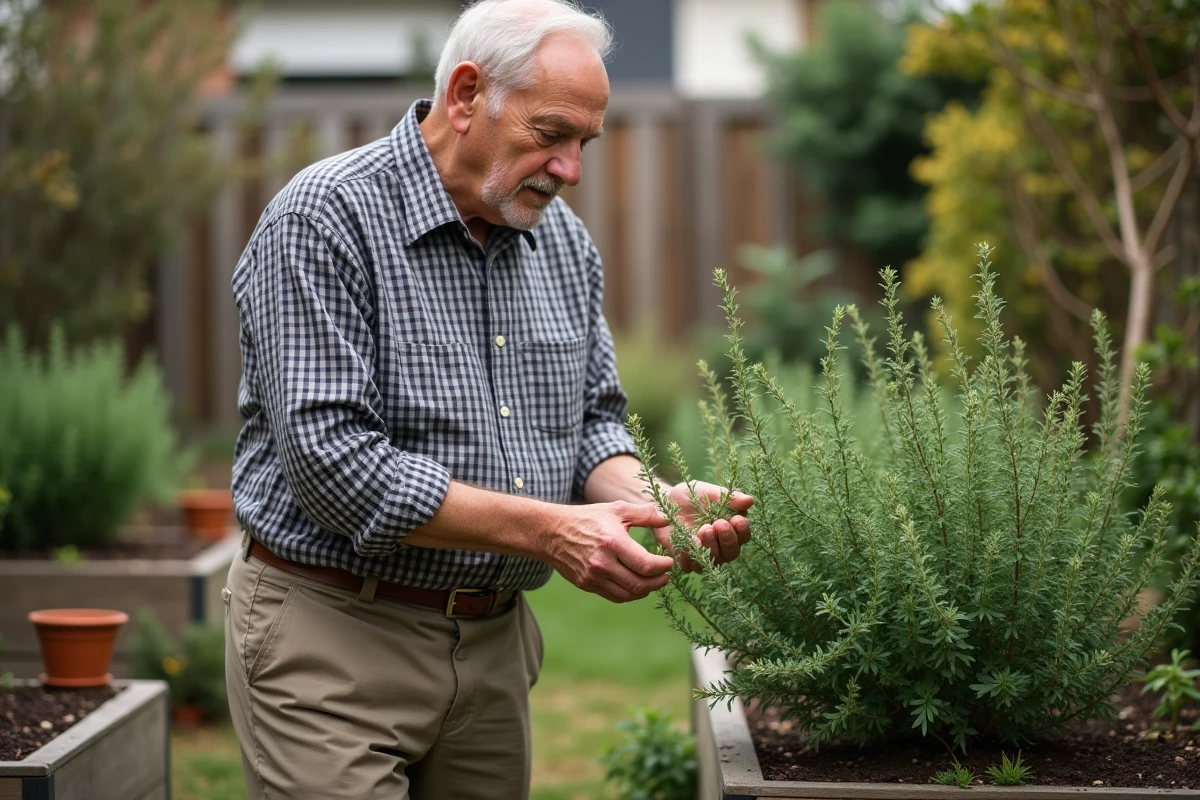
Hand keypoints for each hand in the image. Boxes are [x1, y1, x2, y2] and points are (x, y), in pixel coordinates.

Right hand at [543, 502, 675, 602]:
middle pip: (639, 584)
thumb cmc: (588, 518)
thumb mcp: (616, 509)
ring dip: (646, 591)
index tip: (669, 562)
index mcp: (612, 542)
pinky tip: (636, 584)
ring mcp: (593, 577)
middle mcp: (602, 563)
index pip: (646, 565)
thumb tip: (668, 518)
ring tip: (654, 581)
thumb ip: (645, 513)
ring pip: (628, 594)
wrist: (552, 532)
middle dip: (658, 582)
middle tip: (666, 575)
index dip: (663, 567)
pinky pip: (615, 596)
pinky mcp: (587, 584)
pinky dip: (630, 594)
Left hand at [651, 482, 752, 572]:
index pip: (744, 536)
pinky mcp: (685, 560)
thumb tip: (749, 500)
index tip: (737, 519)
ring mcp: (704, 555)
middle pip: (732, 552)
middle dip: (727, 539)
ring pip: (714, 561)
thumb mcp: (709, 492)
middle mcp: (720, 546)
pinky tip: (688, 542)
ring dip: (711, 547)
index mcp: (730, 529)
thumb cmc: (691, 496)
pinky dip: (690, 555)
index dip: (743, 530)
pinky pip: (691, 566)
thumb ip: (728, 497)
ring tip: (703, 529)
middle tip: (718, 523)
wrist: (664, 501)